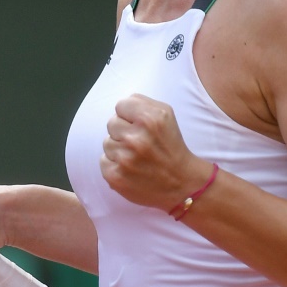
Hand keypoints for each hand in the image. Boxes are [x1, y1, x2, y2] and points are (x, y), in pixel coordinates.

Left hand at [100, 94, 209, 211]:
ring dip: (119, 148)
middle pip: (111, 123)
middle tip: (139, 142)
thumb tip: (121, 105)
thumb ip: (141, 102)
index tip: (140, 125)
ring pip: (107, 142)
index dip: (130, 115)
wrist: (182, 183)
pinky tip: (130, 168)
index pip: (121, 105)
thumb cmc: (171, 146)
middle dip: (123, 131)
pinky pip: (104, 161)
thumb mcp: (166, 115)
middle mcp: (136, 138)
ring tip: (136, 157)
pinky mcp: (115, 177)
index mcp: (150, 118)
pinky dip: (114, 165)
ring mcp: (124, 159)